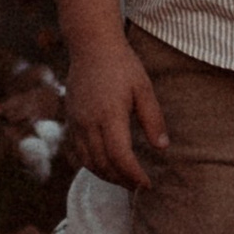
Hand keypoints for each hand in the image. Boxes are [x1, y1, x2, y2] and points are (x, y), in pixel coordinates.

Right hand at [62, 31, 167, 190]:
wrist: (91, 46)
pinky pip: (79, 152)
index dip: (133, 175)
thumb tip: (162, 148)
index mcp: (110, 115)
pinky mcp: (71, 120)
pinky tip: (106, 166)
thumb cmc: (122, 65)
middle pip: (102, 164)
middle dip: (121, 180)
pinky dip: (93, 165)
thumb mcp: (144, 88)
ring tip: (124, 181)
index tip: (147, 185)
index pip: (120, 156)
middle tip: (138, 187)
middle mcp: (89, 122)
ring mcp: (76, 122)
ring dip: (106, 176)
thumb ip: (153, 119)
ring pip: (88, 161)